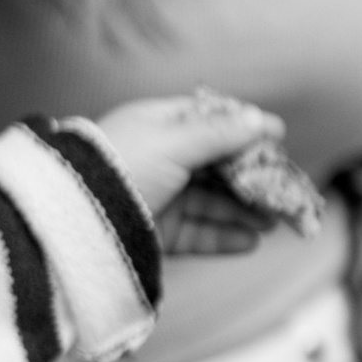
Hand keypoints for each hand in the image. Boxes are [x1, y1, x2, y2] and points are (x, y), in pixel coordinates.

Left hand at [94, 91, 291, 256]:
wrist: (75, 217)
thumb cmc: (122, 166)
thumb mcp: (174, 142)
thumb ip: (219, 134)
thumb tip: (260, 120)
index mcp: (157, 125)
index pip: (209, 121)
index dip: (244, 128)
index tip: (279, 137)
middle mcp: (158, 159)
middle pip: (216, 166)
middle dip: (252, 178)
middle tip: (286, 190)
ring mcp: (158, 197)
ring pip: (211, 203)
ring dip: (245, 211)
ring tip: (275, 221)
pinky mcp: (155, 232)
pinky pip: (198, 233)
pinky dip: (224, 236)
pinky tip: (251, 242)